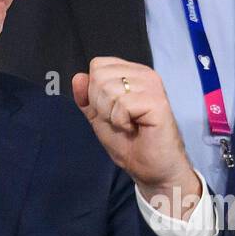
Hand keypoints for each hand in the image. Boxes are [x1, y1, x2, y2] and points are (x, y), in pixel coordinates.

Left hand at [73, 57, 201, 213]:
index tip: (112, 111)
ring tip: (128, 125)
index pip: (97, 65)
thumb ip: (87, 98)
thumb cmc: (131, 144)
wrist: (152, 170)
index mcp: (132, 73)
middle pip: (99, 76)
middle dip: (101, 104)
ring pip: (108, 89)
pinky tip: (134, 128)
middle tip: (120, 120)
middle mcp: (144, 74)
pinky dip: (121, 122)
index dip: (95, 92)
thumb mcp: (100, 118)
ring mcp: (152, 86)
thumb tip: (78, 77)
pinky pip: (122, 104)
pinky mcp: (157, 101)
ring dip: (111, 115)